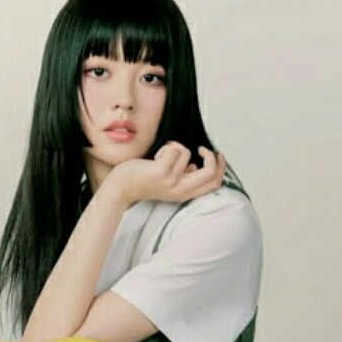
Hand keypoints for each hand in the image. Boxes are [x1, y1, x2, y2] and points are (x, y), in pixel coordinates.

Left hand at [107, 142, 226, 206]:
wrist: (121, 188)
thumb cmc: (144, 181)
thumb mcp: (169, 183)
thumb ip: (184, 177)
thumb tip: (196, 165)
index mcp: (185, 194)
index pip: (213, 184)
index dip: (220, 167)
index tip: (217, 155)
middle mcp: (180, 190)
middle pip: (210, 173)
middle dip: (210, 155)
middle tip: (201, 148)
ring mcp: (171, 181)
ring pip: (187, 153)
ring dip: (175, 147)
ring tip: (162, 156)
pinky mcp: (161, 172)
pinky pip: (175, 149)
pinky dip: (166, 147)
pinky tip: (155, 157)